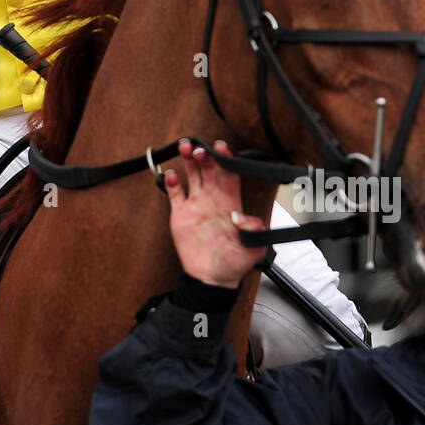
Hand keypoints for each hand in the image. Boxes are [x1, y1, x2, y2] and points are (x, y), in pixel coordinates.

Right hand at [165, 138, 265, 288]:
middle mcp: (213, 199)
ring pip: (192, 175)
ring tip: (185, 147)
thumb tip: (240, 216)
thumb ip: (252, 229)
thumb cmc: (234, 263)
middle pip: (209, 169)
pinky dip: (172, 182)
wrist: (212, 278)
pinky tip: (171, 174)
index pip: (229, 174)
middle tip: (199, 147)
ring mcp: (196, 205)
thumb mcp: (252, 248)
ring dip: (189, 160)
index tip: (220, 146)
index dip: (225, 158)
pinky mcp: (181, 214)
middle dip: (205, 155)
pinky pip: (175, 193)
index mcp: (231, 203)